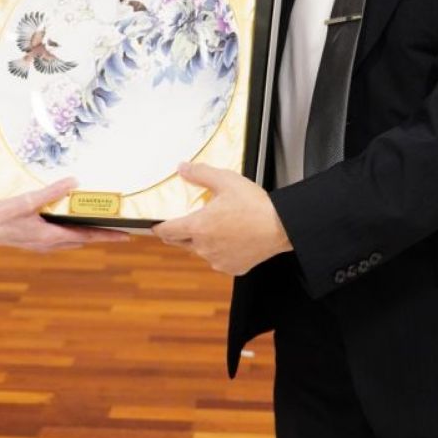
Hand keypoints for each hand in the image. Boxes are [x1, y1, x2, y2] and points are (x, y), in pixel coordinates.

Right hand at [0, 178, 127, 251]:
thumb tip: (74, 182)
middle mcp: (49, 243)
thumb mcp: (27, 200)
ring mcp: (42, 244)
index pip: (86, 235)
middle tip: (119, 231)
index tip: (125, 237)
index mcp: (51, 235)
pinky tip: (70, 225)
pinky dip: (72, 233)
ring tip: (100, 227)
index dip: (107, 236)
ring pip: (71, 241)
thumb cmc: (1, 216)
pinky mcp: (35, 241)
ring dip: (86, 235)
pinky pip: (60, 239)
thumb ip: (52, 191)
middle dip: (101, 235)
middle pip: (82, 240)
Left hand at [152, 162, 291, 275]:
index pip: (166, 231)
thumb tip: (182, 168)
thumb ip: (200, 174)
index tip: (156, 225)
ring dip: (202, 242)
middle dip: (179, 233)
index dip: (159, 227)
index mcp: (198, 227)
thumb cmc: (255, 205)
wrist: (281, 227)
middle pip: (180, 243)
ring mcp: (217, 260)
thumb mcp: (226, 181)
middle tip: (186, 222)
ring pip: (200, 252)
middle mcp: (204, 248)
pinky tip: (231, 239)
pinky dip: (220, 252)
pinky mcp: (232, 268)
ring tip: (216, 228)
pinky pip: (218, 260)